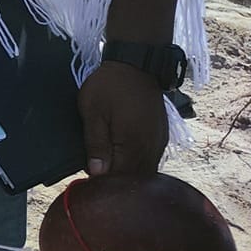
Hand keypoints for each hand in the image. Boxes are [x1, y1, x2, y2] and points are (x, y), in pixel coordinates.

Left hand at [77, 59, 168, 177]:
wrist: (136, 65)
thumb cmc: (110, 87)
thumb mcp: (93, 113)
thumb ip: (96, 144)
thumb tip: (97, 174)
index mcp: (133, 144)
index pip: (121, 179)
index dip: (105, 185)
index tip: (90, 186)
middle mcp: (151, 147)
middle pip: (136, 180)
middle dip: (117, 184)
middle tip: (96, 180)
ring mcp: (159, 143)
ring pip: (145, 172)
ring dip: (128, 176)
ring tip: (107, 172)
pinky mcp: (161, 137)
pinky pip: (151, 160)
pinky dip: (137, 165)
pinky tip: (122, 162)